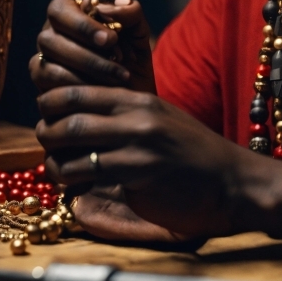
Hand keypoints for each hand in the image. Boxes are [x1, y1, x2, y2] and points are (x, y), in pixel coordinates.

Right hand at [30, 0, 155, 93]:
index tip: (111, 39)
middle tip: (118, 59)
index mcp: (67, 17)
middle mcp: (49, 38)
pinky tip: (105, 92)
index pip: (58, 9)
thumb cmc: (132, 59)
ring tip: (119, 77)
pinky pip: (51, 91)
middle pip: (49, 39)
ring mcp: (42, 65)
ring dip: (87, 73)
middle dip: (87, 52)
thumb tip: (113, 4)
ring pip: (49, 67)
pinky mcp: (44, 91)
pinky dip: (81, 90)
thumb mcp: (138, 33)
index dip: (82, 24)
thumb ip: (130, 12)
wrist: (134, 96)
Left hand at [36, 86, 242, 238]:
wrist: (233, 181)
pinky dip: (73, 184)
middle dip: (48, 133)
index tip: (49, 118)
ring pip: (73, 148)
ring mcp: (139, 146)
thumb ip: (126, 115)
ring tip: (59, 170)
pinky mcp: (140, 176)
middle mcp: (138, 117)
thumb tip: (82, 120)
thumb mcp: (162, 120)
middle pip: (70, 117)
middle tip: (49, 146)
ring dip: (55, 163)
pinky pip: (90, 176)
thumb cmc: (195, 155)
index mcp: (141, 99)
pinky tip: (77, 189)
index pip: (80, 91)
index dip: (53, 104)